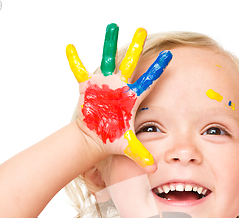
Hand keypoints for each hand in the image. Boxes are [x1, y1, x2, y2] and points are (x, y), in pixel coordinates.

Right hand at [66, 24, 171, 171]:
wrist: (95, 138)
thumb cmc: (112, 140)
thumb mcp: (128, 147)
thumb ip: (142, 156)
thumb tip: (154, 170)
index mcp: (131, 98)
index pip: (148, 81)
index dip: (158, 69)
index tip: (169, 56)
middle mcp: (119, 87)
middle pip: (130, 64)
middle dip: (136, 48)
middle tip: (142, 30)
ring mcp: (104, 84)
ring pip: (107, 59)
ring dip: (108, 43)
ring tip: (111, 26)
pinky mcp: (88, 86)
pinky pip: (79, 70)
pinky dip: (73, 60)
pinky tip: (69, 47)